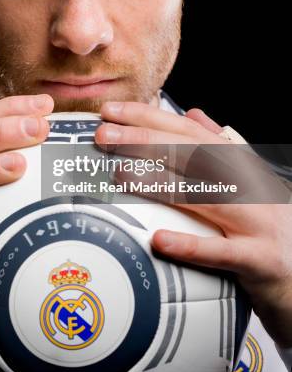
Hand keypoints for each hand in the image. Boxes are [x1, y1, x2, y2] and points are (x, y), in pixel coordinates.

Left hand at [96, 101, 291, 346]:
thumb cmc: (268, 221)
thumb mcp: (248, 178)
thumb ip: (220, 145)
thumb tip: (194, 112)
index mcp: (239, 162)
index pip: (188, 130)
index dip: (148, 117)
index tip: (111, 112)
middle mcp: (248, 183)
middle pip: (192, 154)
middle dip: (145, 141)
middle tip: (104, 137)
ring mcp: (256, 220)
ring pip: (204, 195)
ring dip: (160, 183)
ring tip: (120, 174)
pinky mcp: (259, 259)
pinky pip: (221, 253)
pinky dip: (190, 245)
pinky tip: (158, 239)